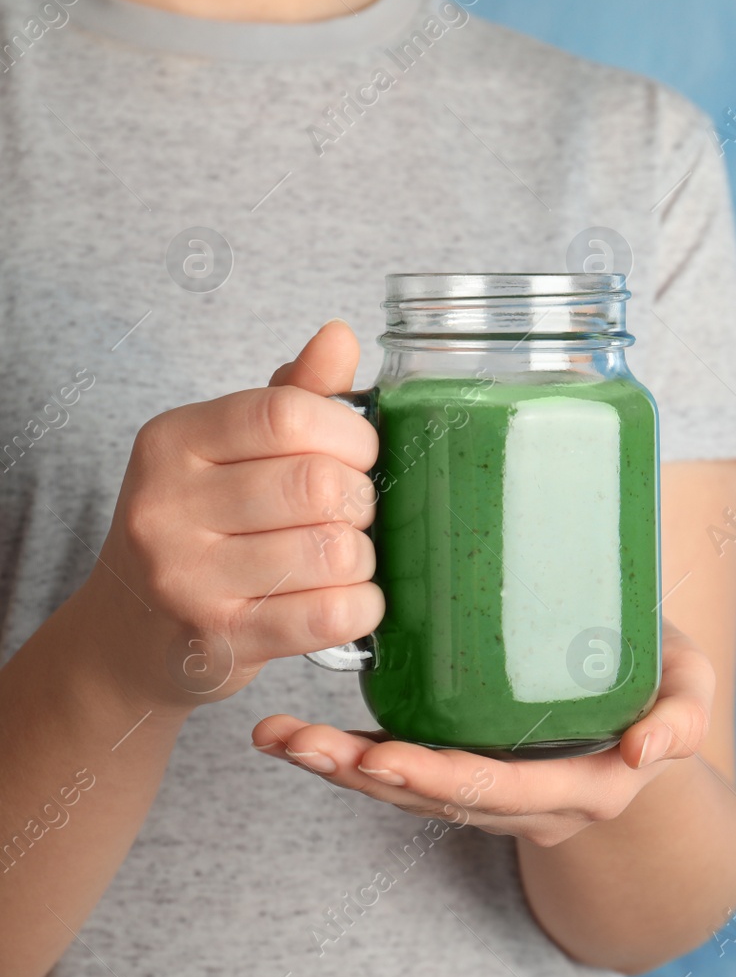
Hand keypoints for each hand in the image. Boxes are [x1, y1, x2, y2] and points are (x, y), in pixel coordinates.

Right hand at [75, 321, 381, 709]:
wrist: (131, 635)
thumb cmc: (200, 526)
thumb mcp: (228, 450)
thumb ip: (290, 395)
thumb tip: (340, 335)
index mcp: (173, 442)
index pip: (287, 415)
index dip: (351, 433)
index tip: (361, 452)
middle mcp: (167, 507)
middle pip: (319, 486)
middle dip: (362, 499)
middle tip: (354, 512)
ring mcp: (188, 580)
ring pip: (333, 552)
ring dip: (364, 557)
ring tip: (346, 557)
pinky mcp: (219, 642)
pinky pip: (330, 616)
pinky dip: (363, 606)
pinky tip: (352, 600)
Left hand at [250, 621, 713, 846]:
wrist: (651, 706)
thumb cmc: (668, 687)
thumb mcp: (693, 690)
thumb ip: (682, 719)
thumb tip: (644, 752)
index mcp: (586, 788)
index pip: (503, 792)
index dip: (439, 778)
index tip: (382, 758)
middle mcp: (532, 806)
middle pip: (437, 798)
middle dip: (362, 773)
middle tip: (298, 742)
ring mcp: (496, 792)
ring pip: (410, 792)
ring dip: (340, 767)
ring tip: (277, 737)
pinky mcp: (470, 766)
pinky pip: (407, 771)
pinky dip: (351, 755)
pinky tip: (299, 735)